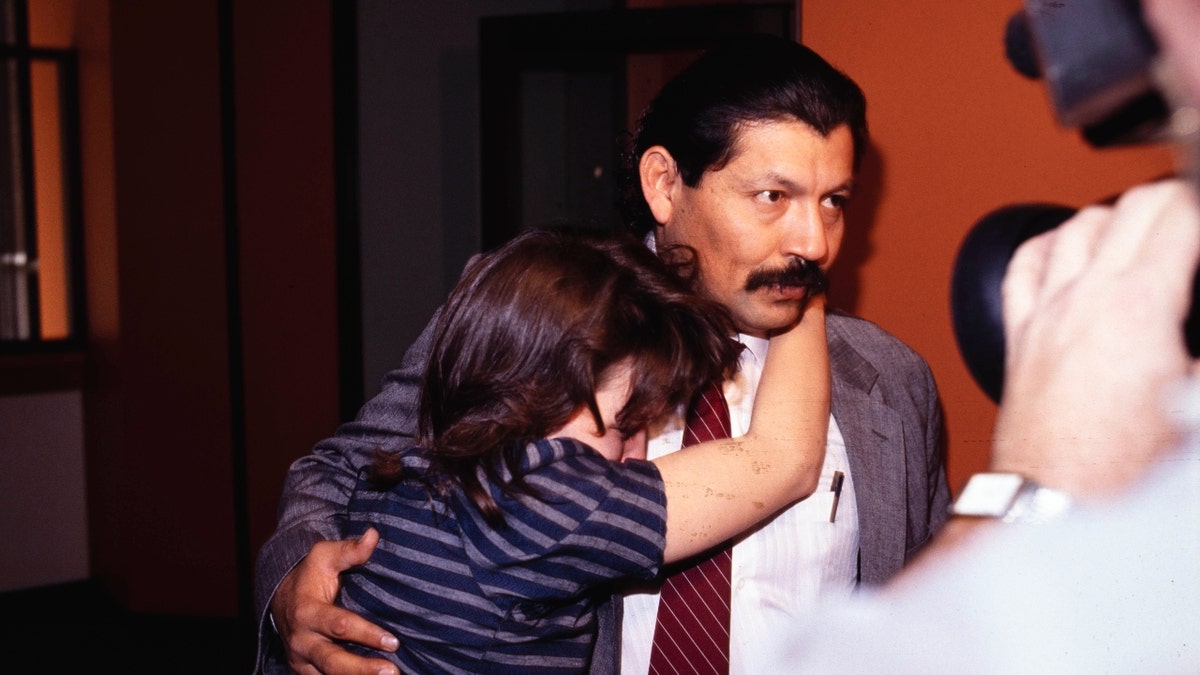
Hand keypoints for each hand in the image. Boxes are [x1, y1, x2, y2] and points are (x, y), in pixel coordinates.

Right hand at [270, 528, 400, 674]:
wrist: (280, 599)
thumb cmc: (309, 576)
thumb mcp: (324, 557)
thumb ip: (349, 551)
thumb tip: (373, 536)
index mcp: (307, 612)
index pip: (339, 626)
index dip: (367, 634)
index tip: (393, 641)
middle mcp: (302, 641)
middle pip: (333, 661)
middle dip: (363, 669)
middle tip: (392, 671)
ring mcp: (302, 660)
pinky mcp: (305, 671)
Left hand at [993, 179, 1199, 499]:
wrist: (1055, 501)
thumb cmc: (1126, 465)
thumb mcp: (1197, 401)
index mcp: (1139, 306)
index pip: (1180, 212)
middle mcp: (1083, 296)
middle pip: (1132, 205)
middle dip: (1176, 198)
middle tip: (1197, 224)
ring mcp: (1044, 312)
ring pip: (1076, 225)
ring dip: (1118, 215)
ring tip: (1150, 232)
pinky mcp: (1018, 334)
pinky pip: (1022, 265)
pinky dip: (1051, 243)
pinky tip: (1070, 249)